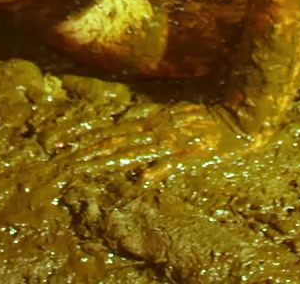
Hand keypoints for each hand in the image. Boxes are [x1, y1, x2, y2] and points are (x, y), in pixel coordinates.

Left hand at [63, 101, 259, 182]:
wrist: (239, 119)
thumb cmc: (207, 121)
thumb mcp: (175, 121)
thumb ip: (153, 129)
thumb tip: (130, 147)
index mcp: (150, 124)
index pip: (111, 132)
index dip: (85, 138)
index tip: (61, 145)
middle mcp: (154, 131)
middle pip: (113, 141)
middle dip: (86, 150)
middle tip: (60, 156)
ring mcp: (170, 142)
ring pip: (132, 151)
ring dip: (107, 159)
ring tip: (82, 165)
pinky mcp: (189, 154)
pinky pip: (169, 163)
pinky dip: (155, 169)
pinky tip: (140, 179)